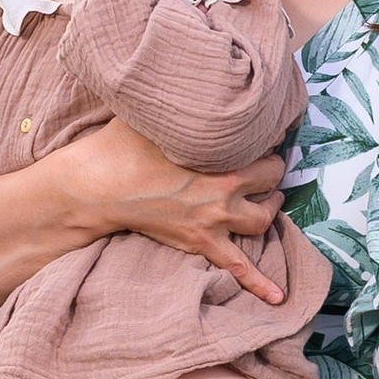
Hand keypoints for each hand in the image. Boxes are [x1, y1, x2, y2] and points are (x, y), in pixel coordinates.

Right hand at [58, 117, 293, 303]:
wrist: (99, 185)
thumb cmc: (123, 145)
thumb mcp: (157, 113)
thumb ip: (184, 104)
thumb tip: (195, 79)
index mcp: (221, 160)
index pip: (267, 155)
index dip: (267, 146)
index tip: (263, 140)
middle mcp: (225, 193)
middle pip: (271, 185)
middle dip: (271, 176)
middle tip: (266, 168)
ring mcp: (214, 222)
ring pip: (262, 222)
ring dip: (269, 211)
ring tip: (268, 203)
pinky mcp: (200, 243)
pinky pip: (237, 268)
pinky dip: (259, 284)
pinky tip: (279, 299)